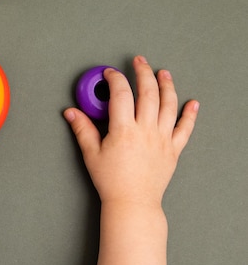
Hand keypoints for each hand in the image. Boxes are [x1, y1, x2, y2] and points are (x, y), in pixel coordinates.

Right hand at [65, 56, 198, 264]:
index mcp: (124, 130)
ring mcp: (162, 139)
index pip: (121, 95)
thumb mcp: (91, 153)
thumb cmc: (111, 181)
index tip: (110, 73)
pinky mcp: (173, 150)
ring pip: (169, 105)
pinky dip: (190, 115)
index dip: (115, 79)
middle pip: (148, 93)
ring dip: (167, 86)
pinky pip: (185, 128)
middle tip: (139, 61)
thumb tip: (71, 112)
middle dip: (143, 73)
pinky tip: (193, 103)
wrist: (132, 203)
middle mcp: (146, 130)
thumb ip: (82, 129)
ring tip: (163, 73)